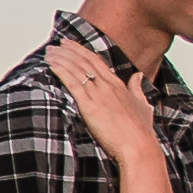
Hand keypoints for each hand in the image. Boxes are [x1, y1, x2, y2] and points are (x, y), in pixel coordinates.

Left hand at [38, 38, 161, 158]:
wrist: (139, 147)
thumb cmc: (141, 132)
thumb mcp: (143, 106)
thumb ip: (137, 89)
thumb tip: (137, 75)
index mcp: (118, 85)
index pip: (96, 62)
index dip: (81, 51)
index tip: (70, 44)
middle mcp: (107, 86)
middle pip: (84, 61)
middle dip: (68, 51)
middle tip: (55, 44)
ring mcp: (98, 94)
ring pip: (76, 69)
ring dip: (61, 58)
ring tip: (48, 53)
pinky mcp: (89, 106)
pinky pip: (72, 83)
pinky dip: (61, 72)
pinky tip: (51, 65)